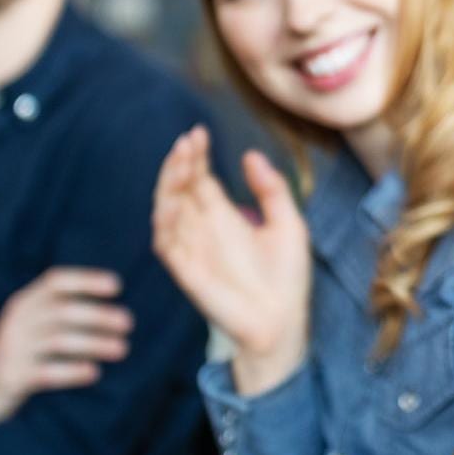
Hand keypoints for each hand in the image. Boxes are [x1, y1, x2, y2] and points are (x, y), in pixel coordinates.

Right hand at [0, 267, 133, 439]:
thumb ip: (59, 314)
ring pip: (58, 340)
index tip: (117, 286)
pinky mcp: (11, 377)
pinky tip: (94, 372)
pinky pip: (46, 372)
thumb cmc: (17, 354)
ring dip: (94, 343)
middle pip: (61, 310)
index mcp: (23, 302)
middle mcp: (16, 320)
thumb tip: (113, 313)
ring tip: (122, 349)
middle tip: (128, 323)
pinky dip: (72, 371)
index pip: (55, 281)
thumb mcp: (30, 326)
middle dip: (98, 315)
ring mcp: (12, 349)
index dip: (86, 280)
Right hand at [151, 127, 309, 396]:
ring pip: (167, 210)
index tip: (198, 132)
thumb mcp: (289, 224)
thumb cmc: (287, 278)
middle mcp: (203, 229)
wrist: (283, 322)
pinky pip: (166, 244)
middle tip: (186, 142)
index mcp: (224, 216)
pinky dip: (164, 222)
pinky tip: (171, 202)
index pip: (200, 178)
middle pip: (180, 188)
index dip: (195, 156)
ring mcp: (192, 249)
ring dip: (168, 185)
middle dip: (179, 164)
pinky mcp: (186, 271)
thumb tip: (250, 154)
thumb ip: (272, 190)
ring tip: (179, 162)